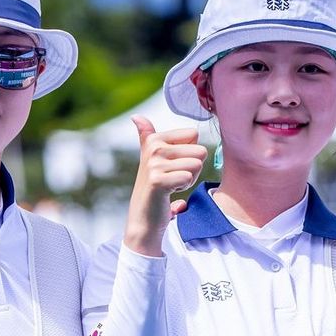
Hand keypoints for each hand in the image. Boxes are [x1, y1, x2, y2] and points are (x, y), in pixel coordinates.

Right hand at [123, 116, 205, 255]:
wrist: (144, 219)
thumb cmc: (155, 188)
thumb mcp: (150, 159)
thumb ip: (146, 136)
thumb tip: (136, 116)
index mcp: (155, 139)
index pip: (194, 134)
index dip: (190, 154)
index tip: (173, 166)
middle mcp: (153, 148)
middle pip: (199, 150)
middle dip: (192, 169)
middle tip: (174, 179)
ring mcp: (154, 164)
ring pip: (196, 164)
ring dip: (189, 180)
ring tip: (171, 186)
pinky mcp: (158, 180)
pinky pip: (188, 177)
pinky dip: (183, 189)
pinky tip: (169, 194)